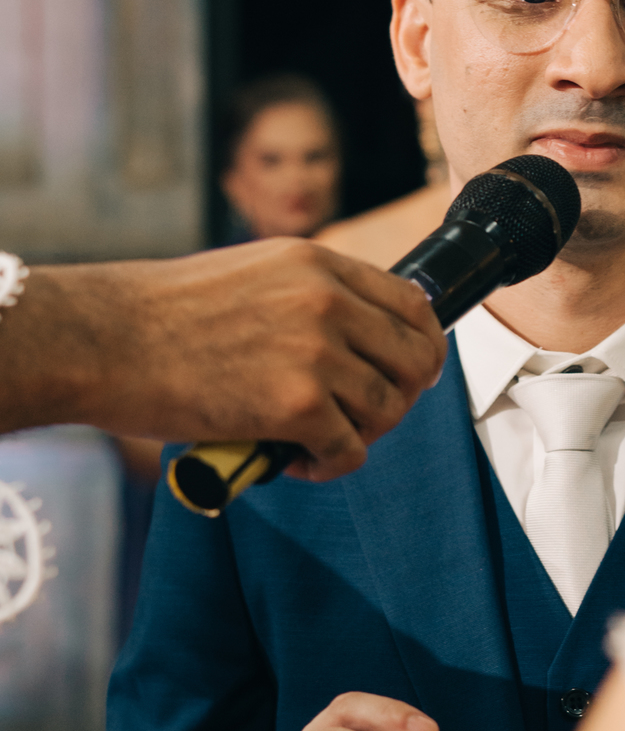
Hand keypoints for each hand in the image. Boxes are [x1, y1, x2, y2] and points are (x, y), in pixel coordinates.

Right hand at [4, 242, 446, 477]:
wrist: (102, 340)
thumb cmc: (159, 315)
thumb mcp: (252, 274)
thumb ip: (308, 296)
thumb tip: (354, 339)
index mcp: (318, 264)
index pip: (413, 305)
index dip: (417, 348)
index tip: (402, 374)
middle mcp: (327, 301)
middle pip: (415, 360)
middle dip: (396, 398)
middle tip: (361, 418)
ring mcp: (315, 351)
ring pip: (386, 409)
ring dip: (358, 435)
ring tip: (315, 442)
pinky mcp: (296, 405)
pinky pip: (350, 450)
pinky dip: (328, 466)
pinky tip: (294, 461)